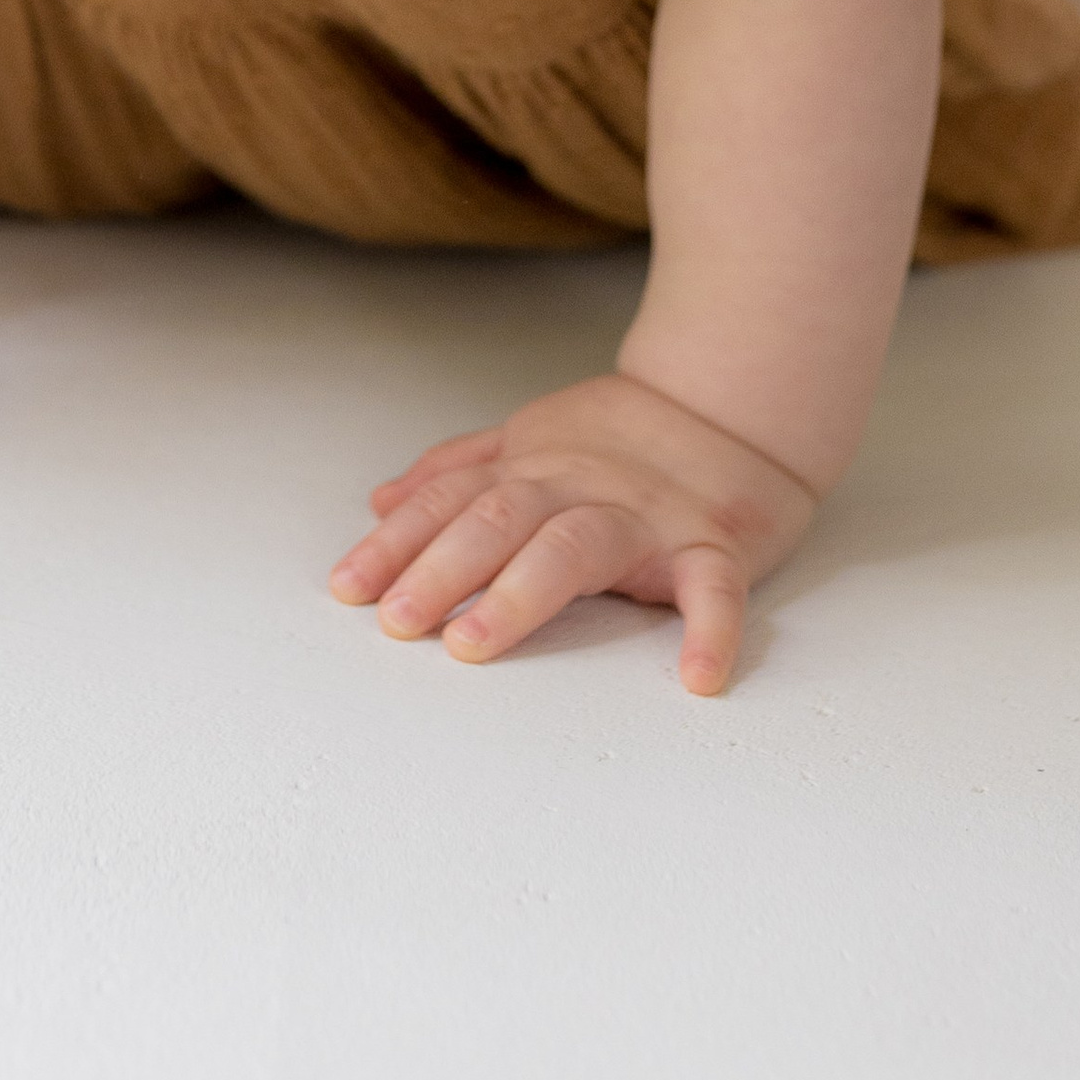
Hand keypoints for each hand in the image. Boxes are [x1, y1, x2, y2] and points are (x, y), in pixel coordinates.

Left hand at [327, 367, 816, 689]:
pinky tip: (696, 677)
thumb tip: (384, 502)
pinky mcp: (717, 542)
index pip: (450, 502)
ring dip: (521, 594)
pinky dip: (710, 631)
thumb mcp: (529, 437)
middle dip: (441, 568)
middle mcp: (578, 486)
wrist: (731, 402)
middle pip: (499, 519)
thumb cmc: (624, 437)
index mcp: (532, 467)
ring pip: (577, 545)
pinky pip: (715, 587)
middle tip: (397, 619)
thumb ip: (458, 469)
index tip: (348, 588)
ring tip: (474, 644)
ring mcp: (646, 515)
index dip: (397, 544)